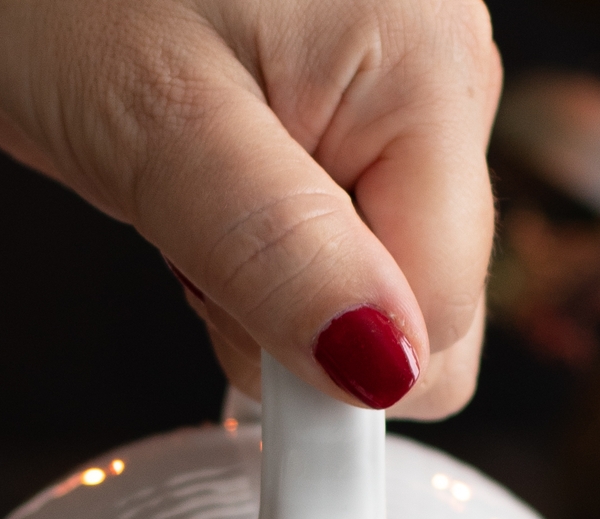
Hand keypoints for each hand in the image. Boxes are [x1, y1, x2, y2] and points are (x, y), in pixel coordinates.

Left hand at [0, 0, 498, 416]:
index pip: (441, 317)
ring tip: (190, 188)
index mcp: (429, 66)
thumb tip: (383, 370)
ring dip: (275, 280)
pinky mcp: (353, 112)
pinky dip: (265, 243)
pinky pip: (341, 243)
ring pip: (377, 289)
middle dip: (306, 314)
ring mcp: (400, 94)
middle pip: (425, 306)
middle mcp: (440, 75)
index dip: (332, 360)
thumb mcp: (158, 127)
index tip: (228, 320)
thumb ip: (279, 254)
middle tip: (197, 232)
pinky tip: (207, 182)